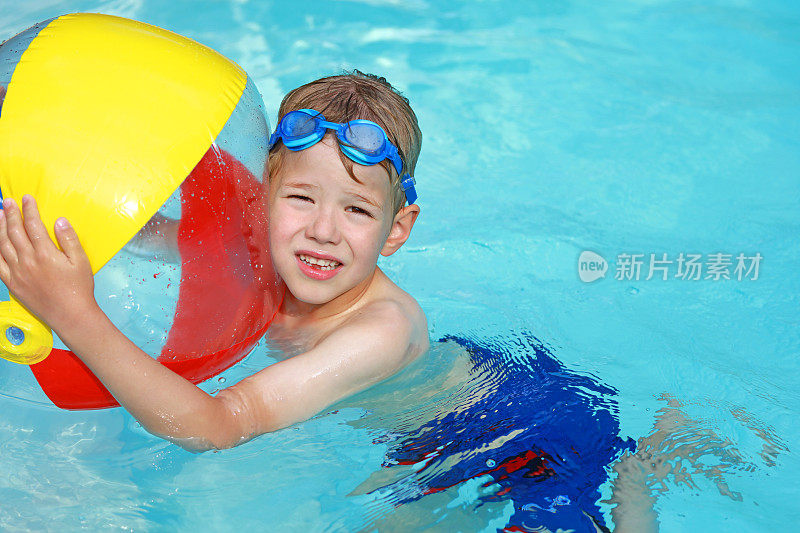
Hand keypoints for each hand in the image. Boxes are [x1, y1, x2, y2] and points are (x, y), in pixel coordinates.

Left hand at [0, 195, 95, 329]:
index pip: (33, 225)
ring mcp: (18, 273)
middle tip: (7, 201)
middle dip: (10, 214)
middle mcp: (28, 261)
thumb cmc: (79, 289)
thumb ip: (69, 239)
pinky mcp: (13, 284)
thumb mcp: (81, 261)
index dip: (29, 210)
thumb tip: (59, 221)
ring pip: (3, 245)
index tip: (26, 198)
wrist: (70, 315)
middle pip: (14, 232)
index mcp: (46, 254)